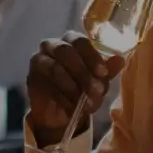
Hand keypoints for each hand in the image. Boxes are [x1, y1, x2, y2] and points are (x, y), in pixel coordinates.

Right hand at [25, 31, 122, 148]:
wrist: (61, 112)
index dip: (92, 56)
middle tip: (95, 90)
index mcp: (73, 42)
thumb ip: (107, 71)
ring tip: (85, 103)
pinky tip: (72, 107)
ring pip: (55, 67)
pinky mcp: (32, 76)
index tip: (103, 73)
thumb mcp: (98, 83)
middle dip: (82, 71)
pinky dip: (62, 97)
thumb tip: (120, 59)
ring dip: (73, 87)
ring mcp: (40, 59)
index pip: (81, 41)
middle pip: (65, 50)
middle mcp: (54, 45)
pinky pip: (47, 84)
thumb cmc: (82, 90)